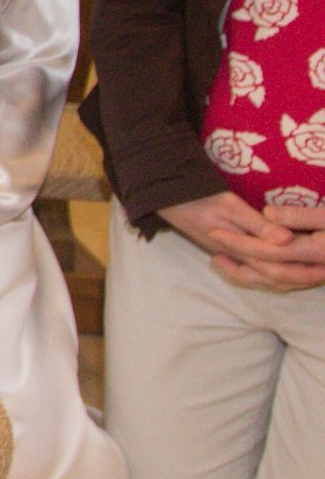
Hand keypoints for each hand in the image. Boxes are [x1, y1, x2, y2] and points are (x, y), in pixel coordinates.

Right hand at [165, 191, 324, 291]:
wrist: (168, 199)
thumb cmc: (198, 198)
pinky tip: (283, 265)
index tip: (324, 268)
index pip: (280, 270)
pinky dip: (274, 274)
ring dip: (290, 278)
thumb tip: (287, 240)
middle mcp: (239, 258)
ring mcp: (233, 257)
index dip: (305, 271)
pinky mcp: (229, 252)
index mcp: (243, 249)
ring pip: (266, 278)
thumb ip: (258, 225)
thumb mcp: (230, 206)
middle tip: (324, 274)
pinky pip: (256, 271)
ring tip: (311, 273)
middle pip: (275, 279)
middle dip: (302, 279)